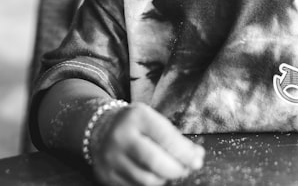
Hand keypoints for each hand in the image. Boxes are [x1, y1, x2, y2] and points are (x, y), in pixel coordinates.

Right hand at [90, 102, 204, 185]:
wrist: (100, 128)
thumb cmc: (135, 125)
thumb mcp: (153, 120)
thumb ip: (174, 137)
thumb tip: (196, 156)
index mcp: (136, 117)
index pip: (166, 138)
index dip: (185, 153)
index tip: (197, 160)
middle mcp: (121, 137)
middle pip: (155, 162)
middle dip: (176, 169)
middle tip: (186, 169)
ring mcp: (111, 158)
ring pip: (146, 179)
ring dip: (164, 178)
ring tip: (169, 171)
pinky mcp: (106, 175)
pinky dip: (149, 183)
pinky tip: (154, 175)